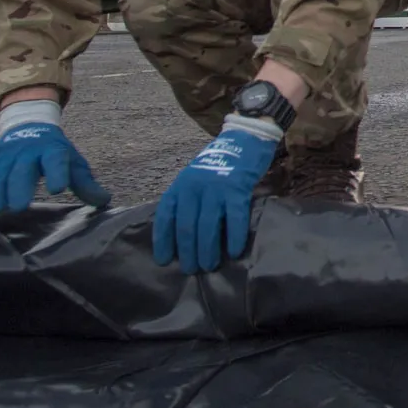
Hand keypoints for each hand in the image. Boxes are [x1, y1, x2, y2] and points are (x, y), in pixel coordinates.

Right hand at [0, 100, 109, 213]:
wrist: (28, 124)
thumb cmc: (54, 151)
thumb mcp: (74, 161)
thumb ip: (85, 183)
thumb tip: (104, 201)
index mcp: (51, 150)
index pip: (55, 160)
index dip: (57, 173)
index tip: (57, 188)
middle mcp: (26, 153)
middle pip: (20, 170)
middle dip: (18, 187)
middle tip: (17, 207)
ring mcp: (4, 158)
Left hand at [154, 117, 280, 273]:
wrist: (244, 138)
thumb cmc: (219, 163)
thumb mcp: (195, 178)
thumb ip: (188, 199)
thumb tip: (183, 233)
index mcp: (180, 185)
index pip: (165, 216)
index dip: (163, 240)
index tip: (164, 260)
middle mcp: (194, 187)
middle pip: (186, 226)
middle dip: (188, 251)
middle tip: (191, 269)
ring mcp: (215, 188)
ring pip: (207, 226)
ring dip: (207, 250)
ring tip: (208, 266)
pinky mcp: (237, 189)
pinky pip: (234, 218)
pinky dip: (234, 237)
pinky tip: (235, 251)